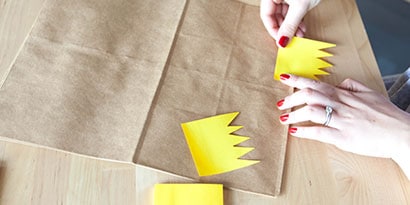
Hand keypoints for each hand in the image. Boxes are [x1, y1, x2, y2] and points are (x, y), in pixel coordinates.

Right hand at [260, 0, 310, 46]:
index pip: (266, 15)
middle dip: (285, 30)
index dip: (273, 30)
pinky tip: (302, 28)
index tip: (280, 40)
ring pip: (284, 15)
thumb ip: (290, 24)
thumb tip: (281, 41)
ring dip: (292, 27)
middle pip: (275, 16)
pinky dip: (297, 20)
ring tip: (299, 35)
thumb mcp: (299, 7)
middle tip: (291, 39)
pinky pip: (292, 11)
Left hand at [276, 74, 409, 168]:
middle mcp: (342, 105)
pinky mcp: (343, 137)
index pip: (317, 83)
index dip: (298, 80)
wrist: (402, 133)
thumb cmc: (388, 115)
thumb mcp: (371, 94)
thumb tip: (340, 83)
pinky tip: (294, 132)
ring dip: (293, 114)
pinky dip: (304, 131)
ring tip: (283, 118)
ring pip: (311, 112)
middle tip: (280, 103)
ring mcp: (342, 121)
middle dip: (291, 98)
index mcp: (346, 95)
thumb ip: (353, 86)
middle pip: (309, 96)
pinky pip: (319, 132)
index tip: (284, 77)